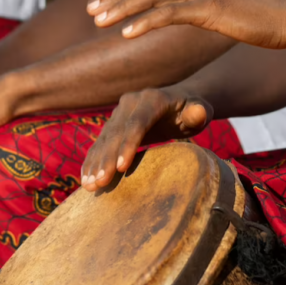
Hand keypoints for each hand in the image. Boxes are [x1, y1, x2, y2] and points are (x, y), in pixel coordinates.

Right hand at [81, 87, 211, 191]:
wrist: (178, 99)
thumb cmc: (192, 109)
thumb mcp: (200, 109)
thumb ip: (199, 112)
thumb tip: (198, 113)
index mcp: (152, 99)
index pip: (137, 123)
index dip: (128, 145)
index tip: (120, 167)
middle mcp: (130, 103)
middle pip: (116, 133)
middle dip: (106, 159)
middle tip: (100, 183)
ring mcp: (119, 113)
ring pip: (104, 139)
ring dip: (95, 163)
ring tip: (89, 186)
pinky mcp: (113, 124)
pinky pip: (100, 143)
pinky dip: (92, 161)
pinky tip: (85, 178)